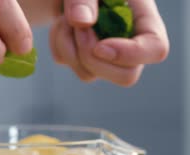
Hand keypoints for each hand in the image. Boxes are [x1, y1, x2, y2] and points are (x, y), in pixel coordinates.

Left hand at [50, 0, 168, 85]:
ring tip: (66, 19)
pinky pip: (69, 65)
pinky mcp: (84, 60)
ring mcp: (107, 56)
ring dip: (69, 46)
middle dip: (91, 56)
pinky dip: (59, 46)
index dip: (130, 55)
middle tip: (77, 27)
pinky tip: (62, 26)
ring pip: (89, 74)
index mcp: (143, 19)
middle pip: (125, 76)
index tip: (100, 47)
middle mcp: (130, 42)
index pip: (155, 49)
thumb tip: (81, 21)